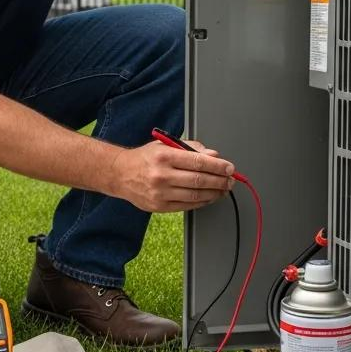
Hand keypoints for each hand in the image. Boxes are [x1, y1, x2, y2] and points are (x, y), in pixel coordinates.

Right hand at [109, 139, 235, 212]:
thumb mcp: (165, 145)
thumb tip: (213, 156)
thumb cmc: (144, 158)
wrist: (120, 174)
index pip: (198, 161)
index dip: (218, 166)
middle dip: (220, 181)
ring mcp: (160, 193)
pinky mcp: (159, 206)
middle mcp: (161, 175)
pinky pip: (187, 205)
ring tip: (223, 189)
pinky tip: (209, 197)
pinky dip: (202, 202)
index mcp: (164, 156)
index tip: (229, 168)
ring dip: (215, 193)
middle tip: (230, 180)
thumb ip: (190, 149)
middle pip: (199, 180)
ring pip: (196, 195)